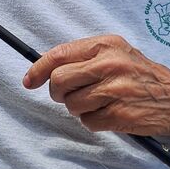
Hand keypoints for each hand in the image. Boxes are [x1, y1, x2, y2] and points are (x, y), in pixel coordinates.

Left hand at [23, 34, 169, 136]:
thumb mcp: (115, 54)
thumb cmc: (140, 76)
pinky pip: (88, 122)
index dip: (38, 69)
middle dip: (58, 92)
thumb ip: (83, 57)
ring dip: (78, 109)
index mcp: (105, 45)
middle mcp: (110, 64)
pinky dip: (94, 122)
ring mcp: (115, 90)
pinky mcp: (120, 114)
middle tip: (69, 95)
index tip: (29, 81)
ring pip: (71, 104)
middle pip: (59, 81)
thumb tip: (44, 68)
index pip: (59, 54)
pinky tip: (109, 113)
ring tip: (98, 103)